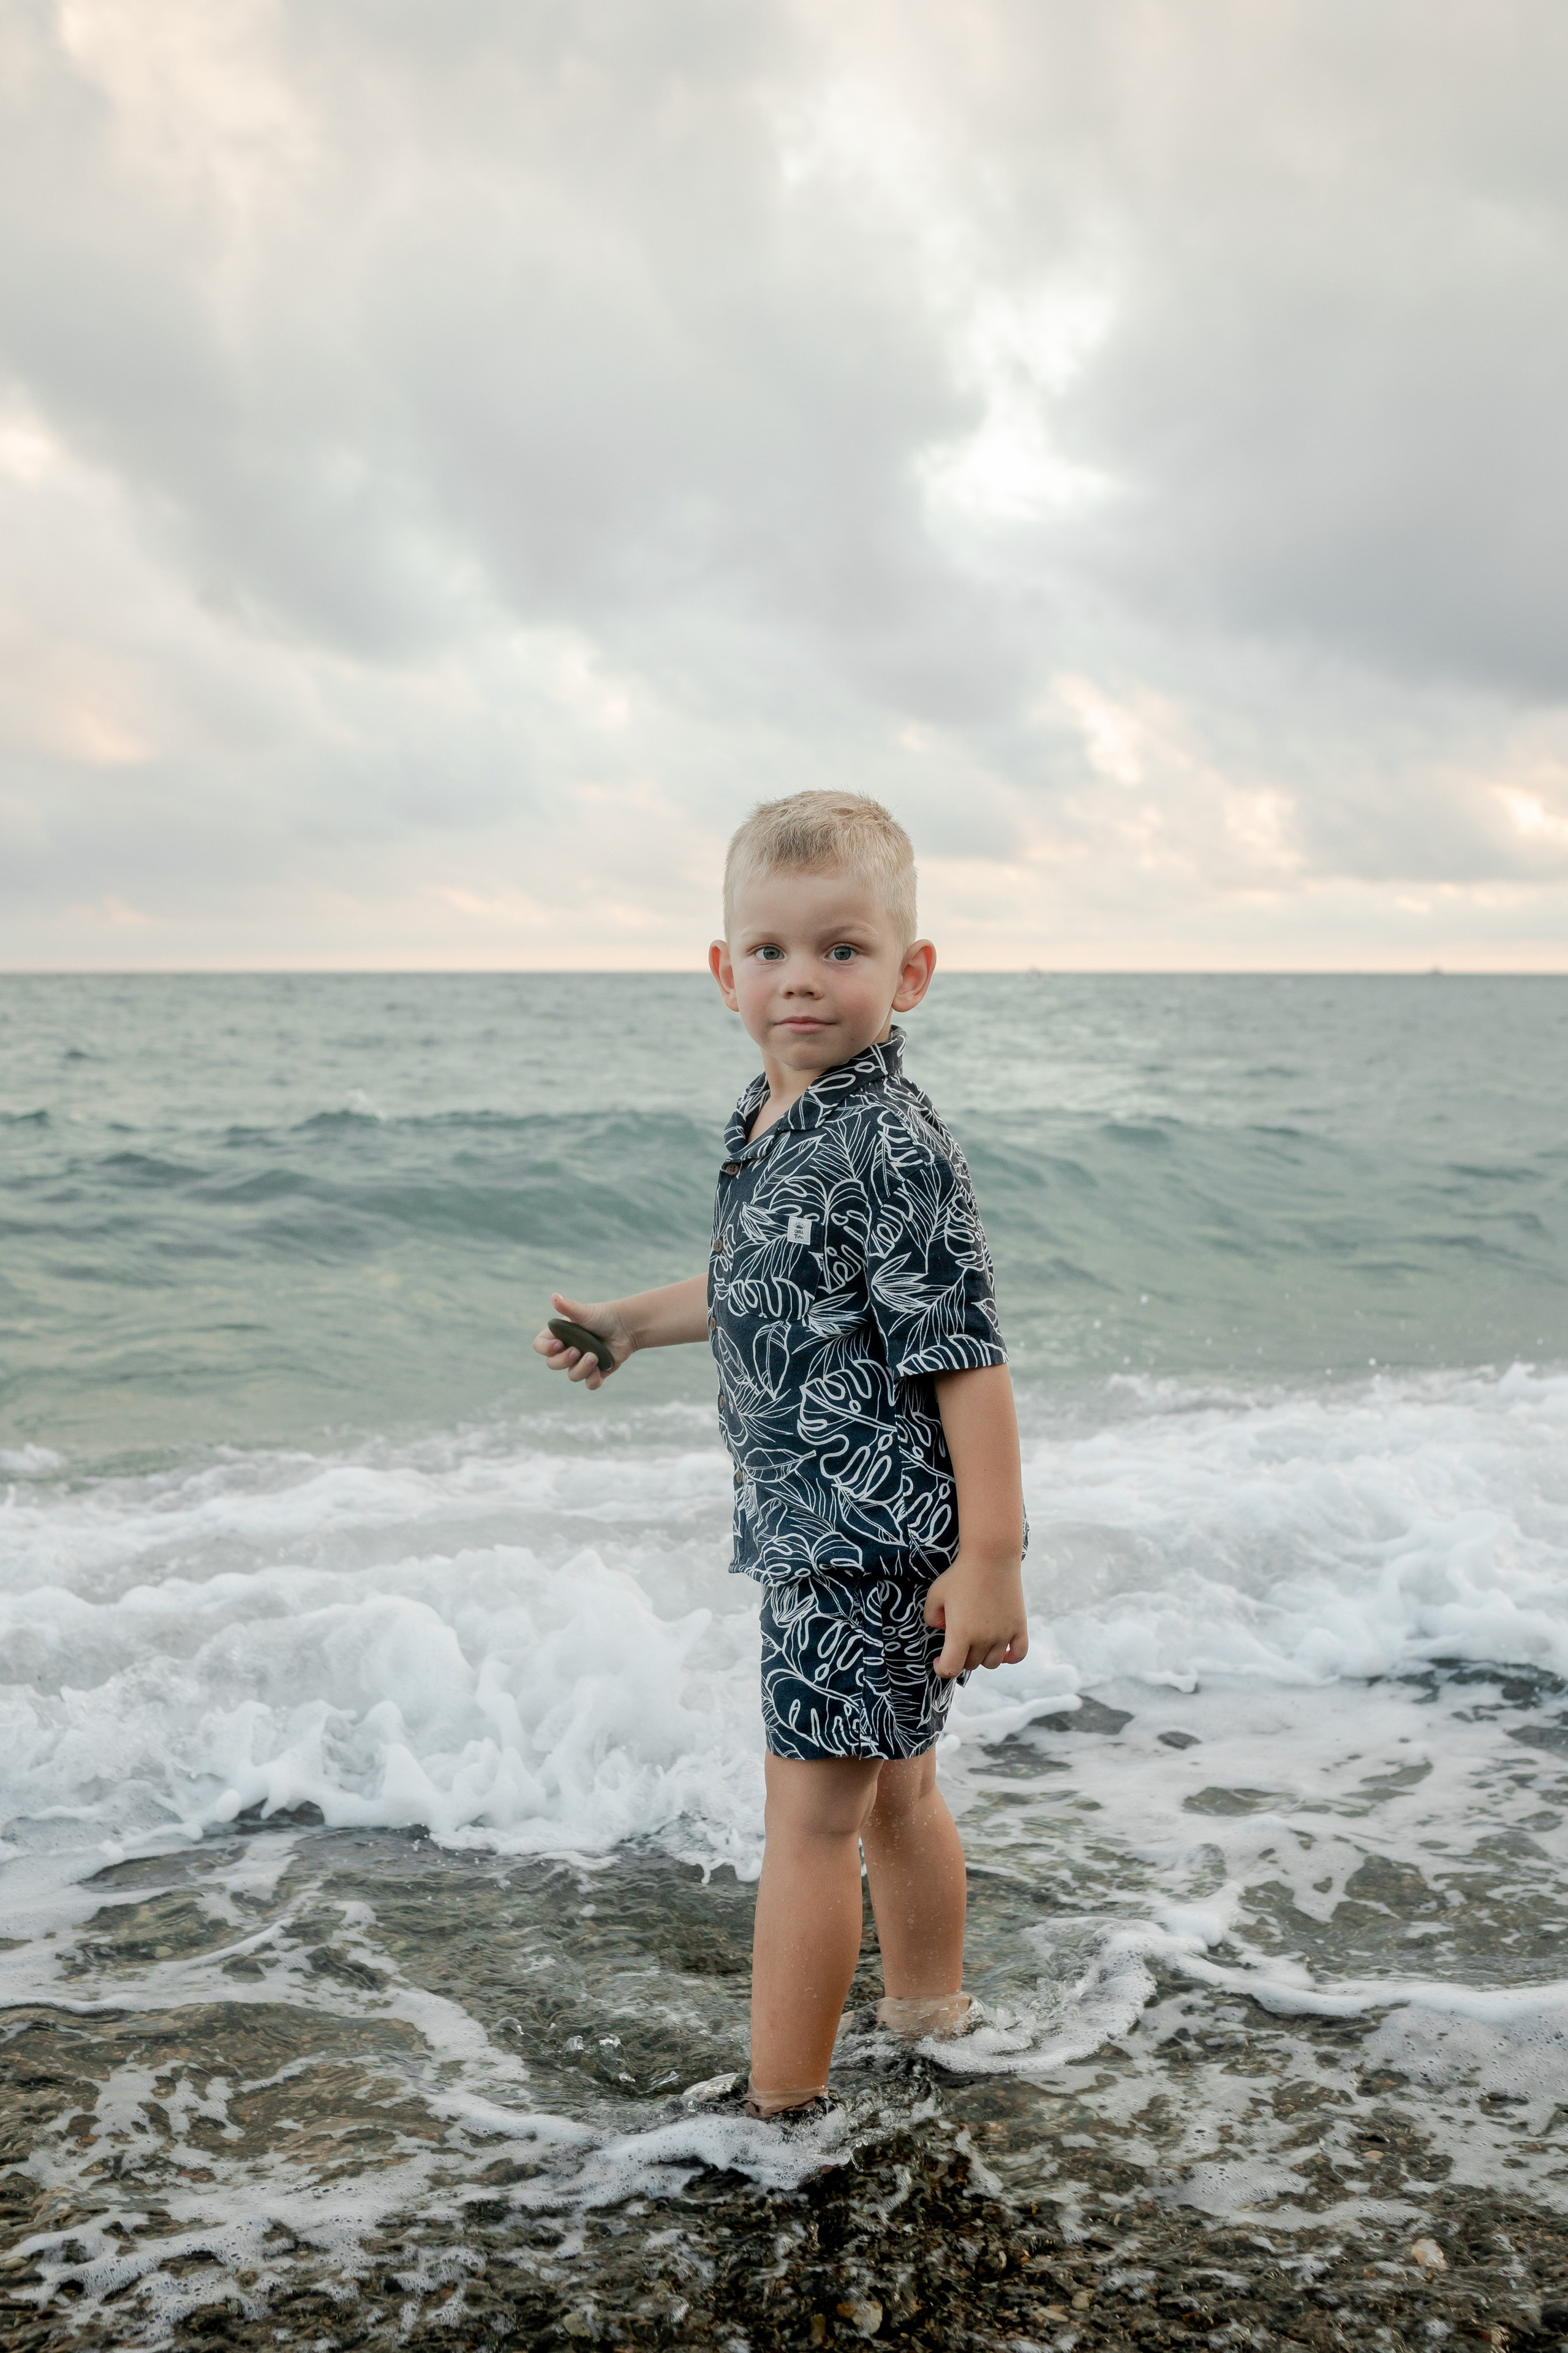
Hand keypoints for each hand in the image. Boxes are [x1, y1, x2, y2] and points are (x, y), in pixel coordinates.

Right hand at [532, 1293, 634, 1391]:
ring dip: (582, 1368)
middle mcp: (567, 1350)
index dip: (545, 1349)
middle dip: (562, 1360)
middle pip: (552, 1364)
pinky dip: (593, 1380)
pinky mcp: (597, 1372)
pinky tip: (600, 1370)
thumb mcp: (585, 1312)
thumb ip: (569, 1307)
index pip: (540, 1346)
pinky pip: (590, 1384)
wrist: (627, 1326)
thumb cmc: (603, 1316)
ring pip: (572, 1375)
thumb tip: (554, 1296)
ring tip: (594, 1356)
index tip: (558, 1344)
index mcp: (559, 1336)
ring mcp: (581, 1363)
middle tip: (576, 1351)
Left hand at [924, 1555, 1028, 1678]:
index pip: (951, 1669)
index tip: (938, 1660)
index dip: (942, 1669)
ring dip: (982, 1657)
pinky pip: (1018, 1654)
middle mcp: (983, 1639)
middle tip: (956, 1641)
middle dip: (960, 1657)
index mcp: (960, 1634)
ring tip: (976, 1643)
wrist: (991, 1556)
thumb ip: (931, 1617)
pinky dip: (1010, 1658)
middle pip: (971, 1664)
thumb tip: (941, 1630)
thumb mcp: (935, 1594)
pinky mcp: (1019, 1626)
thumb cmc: (960, 1574)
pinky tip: (1002, 1652)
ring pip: (991, 1662)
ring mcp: (1003, 1634)